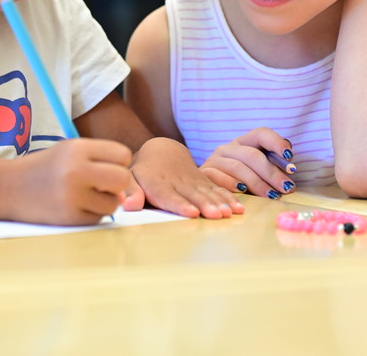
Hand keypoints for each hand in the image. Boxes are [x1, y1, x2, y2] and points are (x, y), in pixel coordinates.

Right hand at [9, 138, 131, 224]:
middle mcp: (76, 170)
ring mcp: (72, 196)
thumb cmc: (45, 167)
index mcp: (77, 148)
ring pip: (113, 203)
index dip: (118, 162)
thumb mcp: (70, 152)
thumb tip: (126, 194)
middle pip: (123, 179)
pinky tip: (73, 205)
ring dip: (104, 201)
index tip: (106, 165)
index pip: (123, 154)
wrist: (7, 188)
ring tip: (83, 195)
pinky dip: (91, 214)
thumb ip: (101, 163)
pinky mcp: (69, 217)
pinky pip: (98, 218)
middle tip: (102, 184)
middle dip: (117, 183)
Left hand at [128, 137, 243, 218]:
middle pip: (193, 195)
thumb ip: (131, 192)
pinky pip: (218, 189)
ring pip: (208, 192)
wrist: (162, 150)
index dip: (181, 204)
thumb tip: (128, 205)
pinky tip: (239, 208)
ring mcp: (194, 181)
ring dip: (220, 202)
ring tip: (230, 213)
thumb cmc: (144, 172)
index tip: (192, 213)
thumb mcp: (132, 179)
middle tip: (217, 215)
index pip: (170, 196)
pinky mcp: (204, 181)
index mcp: (159, 184)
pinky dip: (228, 198)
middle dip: (206, 205)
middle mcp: (179, 182)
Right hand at [199, 127, 295, 198]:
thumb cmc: (239, 180)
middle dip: (272, 173)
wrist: (205, 187)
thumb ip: (271, 166)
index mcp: (244, 142)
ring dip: (257, 183)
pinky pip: (219, 177)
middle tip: (287, 187)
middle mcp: (228, 148)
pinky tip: (244, 191)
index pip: (261, 134)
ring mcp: (215, 159)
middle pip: (252, 155)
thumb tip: (290, 169)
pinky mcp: (205, 172)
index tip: (290, 157)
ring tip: (272, 195)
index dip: (276, 143)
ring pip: (238, 167)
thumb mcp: (255, 170)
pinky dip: (232, 184)